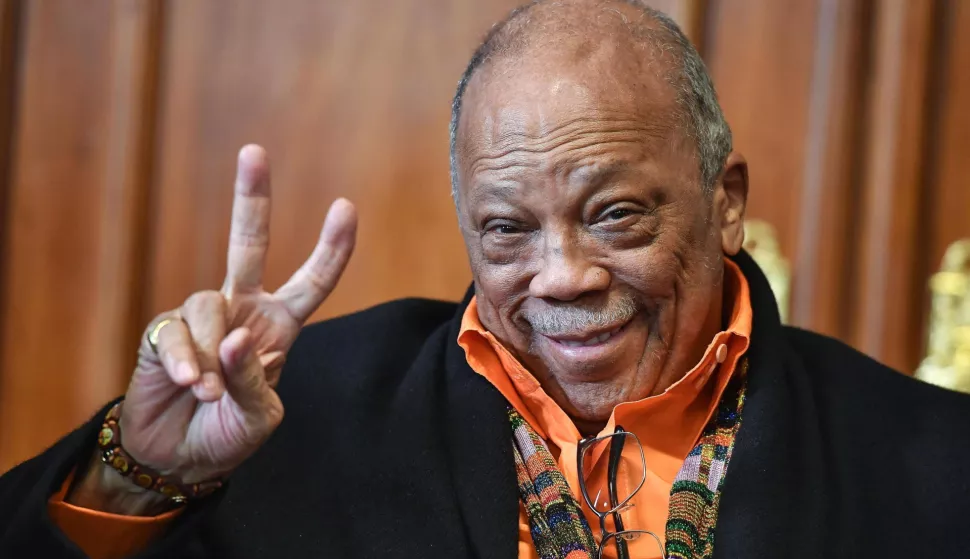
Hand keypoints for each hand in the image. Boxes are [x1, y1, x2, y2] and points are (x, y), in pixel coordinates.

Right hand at [69, 145, 356, 512]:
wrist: (177, 459)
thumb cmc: (227, 434)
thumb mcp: (258, 416)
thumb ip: (252, 378)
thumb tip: (234, 338)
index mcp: (279, 327)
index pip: (313, 281)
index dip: (332, 248)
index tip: (347, 207)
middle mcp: (243, 311)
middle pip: (248, 244)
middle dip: (252, 199)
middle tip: (253, 151)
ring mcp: (204, 318)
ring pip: (210, 303)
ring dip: (213, 353)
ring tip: (208, 392)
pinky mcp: (165, 331)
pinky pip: (177, 332)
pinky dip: (185, 362)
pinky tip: (188, 385)